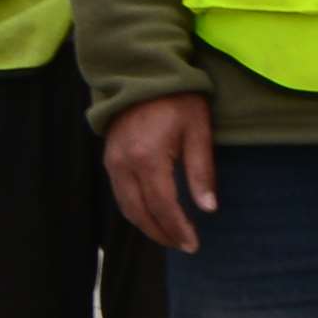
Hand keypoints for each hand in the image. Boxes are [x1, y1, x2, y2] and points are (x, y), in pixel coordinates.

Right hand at [101, 95, 215, 256]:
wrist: (143, 72)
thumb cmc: (178, 98)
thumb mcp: (198, 130)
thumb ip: (201, 171)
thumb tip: (208, 208)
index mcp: (148, 159)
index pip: (162, 206)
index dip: (177, 228)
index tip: (193, 244)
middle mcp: (124, 165)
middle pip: (139, 213)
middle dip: (161, 233)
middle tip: (183, 245)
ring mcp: (112, 162)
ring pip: (126, 207)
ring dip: (147, 225)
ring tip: (170, 235)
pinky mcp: (109, 158)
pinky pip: (120, 193)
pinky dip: (135, 209)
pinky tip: (152, 214)